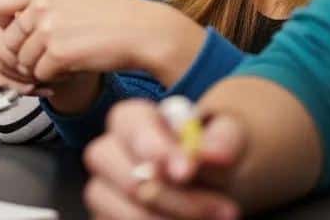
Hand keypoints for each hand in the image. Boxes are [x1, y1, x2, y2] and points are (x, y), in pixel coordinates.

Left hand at [0, 0, 204, 96]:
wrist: (138, 30)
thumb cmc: (105, 15)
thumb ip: (37, 4)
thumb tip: (9, 27)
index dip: (0, 24)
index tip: (13, 35)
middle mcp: (40, 4)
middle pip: (6, 41)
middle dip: (20, 58)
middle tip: (41, 62)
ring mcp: (48, 27)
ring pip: (22, 62)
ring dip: (38, 70)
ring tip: (61, 63)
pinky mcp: (58, 52)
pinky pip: (40, 75)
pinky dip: (52, 79)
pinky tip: (70, 69)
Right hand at [83, 100, 244, 219]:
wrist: (207, 189)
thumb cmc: (209, 156)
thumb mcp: (226, 137)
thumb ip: (222, 140)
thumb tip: (214, 155)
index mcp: (131, 119)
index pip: (131, 126)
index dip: (157, 150)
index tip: (185, 172)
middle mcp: (107, 152)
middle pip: (133, 181)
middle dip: (181, 201)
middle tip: (226, 209)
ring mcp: (102, 191)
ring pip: (133, 216)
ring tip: (214, 218)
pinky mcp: (106, 219)